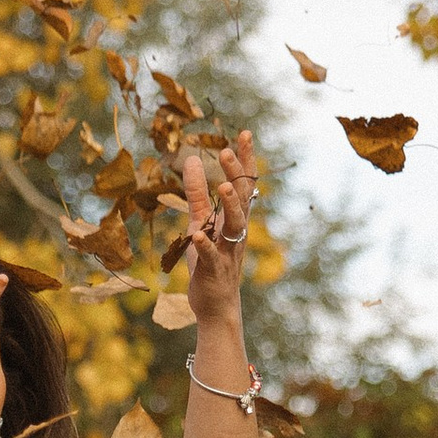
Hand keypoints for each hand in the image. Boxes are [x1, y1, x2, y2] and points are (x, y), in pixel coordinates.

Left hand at [179, 133, 256, 332]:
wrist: (215, 303)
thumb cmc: (209, 260)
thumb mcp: (200, 221)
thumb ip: (197, 193)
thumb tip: (192, 159)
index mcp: (233, 217)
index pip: (243, 183)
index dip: (245, 160)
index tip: (244, 133)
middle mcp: (236, 231)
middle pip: (241, 199)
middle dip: (236, 175)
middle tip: (227, 151)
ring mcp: (228, 250)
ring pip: (234, 225)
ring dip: (230, 206)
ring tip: (222, 186)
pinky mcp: (214, 269)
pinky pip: (212, 255)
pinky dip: (206, 245)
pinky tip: (196, 234)